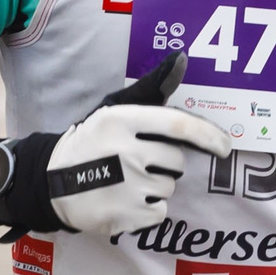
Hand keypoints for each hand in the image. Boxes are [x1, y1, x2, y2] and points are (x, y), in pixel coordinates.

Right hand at [44, 53, 230, 235]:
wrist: (51, 183)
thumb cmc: (91, 141)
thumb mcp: (114, 110)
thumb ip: (152, 89)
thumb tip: (181, 59)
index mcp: (122, 121)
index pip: (179, 127)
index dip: (208, 136)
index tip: (224, 147)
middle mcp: (126, 152)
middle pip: (177, 162)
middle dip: (166, 163)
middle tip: (138, 162)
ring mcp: (126, 186)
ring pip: (169, 187)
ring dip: (155, 186)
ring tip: (126, 181)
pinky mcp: (126, 215)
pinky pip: (159, 211)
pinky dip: (148, 209)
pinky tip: (124, 200)